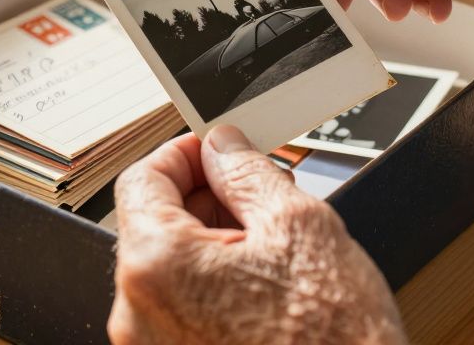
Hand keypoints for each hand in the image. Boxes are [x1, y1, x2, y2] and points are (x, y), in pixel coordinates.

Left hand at [109, 126, 404, 344]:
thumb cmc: (334, 343)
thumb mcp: (301, 227)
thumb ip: (247, 172)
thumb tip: (223, 148)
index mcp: (157, 268)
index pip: (141, 179)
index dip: (184, 154)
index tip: (216, 150)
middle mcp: (139, 316)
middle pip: (153, 225)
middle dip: (205, 200)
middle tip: (257, 194)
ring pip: (170, 270)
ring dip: (212, 244)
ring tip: (272, 246)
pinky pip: (181, 310)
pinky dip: (213, 287)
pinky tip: (263, 285)